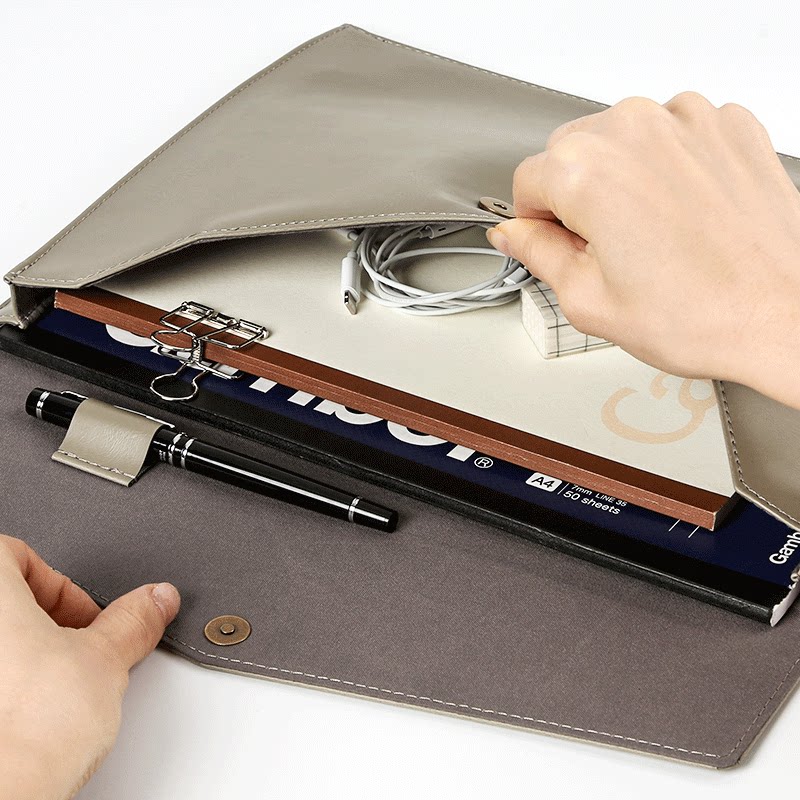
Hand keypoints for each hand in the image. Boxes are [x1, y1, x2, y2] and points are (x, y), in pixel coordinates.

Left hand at [0, 534, 179, 799]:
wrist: (3, 791)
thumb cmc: (29, 727)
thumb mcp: (104, 658)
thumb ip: (133, 620)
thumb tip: (156, 599)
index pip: (19, 555)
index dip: (62, 588)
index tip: (86, 619)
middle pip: (5, 601)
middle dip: (47, 622)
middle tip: (75, 650)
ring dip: (25, 656)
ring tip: (53, 687)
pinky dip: (8, 689)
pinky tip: (25, 715)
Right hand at [488, 92, 799, 408]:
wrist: (783, 316)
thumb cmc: (700, 316)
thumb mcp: (588, 300)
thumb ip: (537, 254)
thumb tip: (512, 234)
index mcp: (587, 172)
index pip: (527, 180)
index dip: (537, 221)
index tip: (558, 243)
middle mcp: (634, 131)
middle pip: (571, 152)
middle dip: (576, 196)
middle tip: (607, 249)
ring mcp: (687, 121)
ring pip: (622, 139)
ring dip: (623, 177)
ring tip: (652, 234)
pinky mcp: (728, 126)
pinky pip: (674, 134)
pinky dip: (671, 165)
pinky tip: (685, 212)